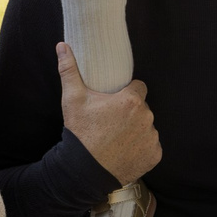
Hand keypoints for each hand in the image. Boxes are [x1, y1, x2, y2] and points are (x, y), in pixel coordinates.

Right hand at [57, 41, 161, 184]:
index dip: (127, 93)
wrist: (84, 171)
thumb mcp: (72, 99)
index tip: (115, 102)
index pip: (138, 88)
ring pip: (147, 126)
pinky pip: (150, 146)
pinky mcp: (154, 155)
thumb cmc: (80, 132)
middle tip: (112, 121)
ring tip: (117, 138)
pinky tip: (125, 151)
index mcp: (132, 100)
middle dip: (131, 112)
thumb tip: (62, 45)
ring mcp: (152, 138)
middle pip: (142, 108)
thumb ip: (69, 70)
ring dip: (136, 129)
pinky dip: (141, 148)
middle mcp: (147, 117)